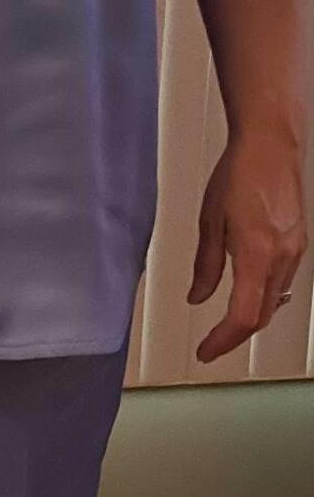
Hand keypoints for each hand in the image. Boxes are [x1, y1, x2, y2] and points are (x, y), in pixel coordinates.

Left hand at [187, 130, 307, 363]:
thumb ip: (205, 265)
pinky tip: (248, 294)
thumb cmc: (240, 173)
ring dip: (250, 318)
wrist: (271, 145)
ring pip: (274, 302)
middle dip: (235, 336)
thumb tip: (197, 296)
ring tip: (225, 326)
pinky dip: (263, 298)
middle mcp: (281, 257)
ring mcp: (295, 251)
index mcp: (256, 253)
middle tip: (211, 344)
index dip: (222, 341)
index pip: (242, 316)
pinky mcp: (299, 244)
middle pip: (262, 316)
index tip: (205, 351)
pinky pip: (282, 283)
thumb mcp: (210, 221)